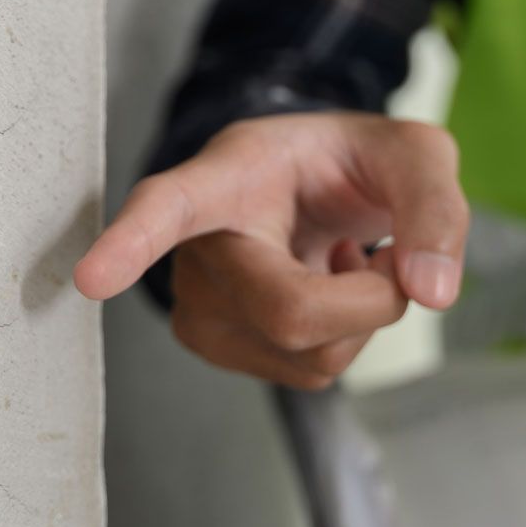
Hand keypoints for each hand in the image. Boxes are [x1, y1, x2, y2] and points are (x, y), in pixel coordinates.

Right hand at [73, 112, 468, 389]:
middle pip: (291, 312)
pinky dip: (347, 336)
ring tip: (338, 257)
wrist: (313, 186)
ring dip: (363, 315)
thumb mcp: (411, 154)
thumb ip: (434, 206)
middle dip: (370, 298)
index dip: (130, 243)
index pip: (168, 208)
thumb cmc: (349, 162)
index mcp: (227, 175)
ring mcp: (200, 306)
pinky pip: (310, 372)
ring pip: (310, 354)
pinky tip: (325, 287)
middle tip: (369, 248)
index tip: (91, 278)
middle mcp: (196, 245)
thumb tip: (431, 291)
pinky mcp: (216, 348)